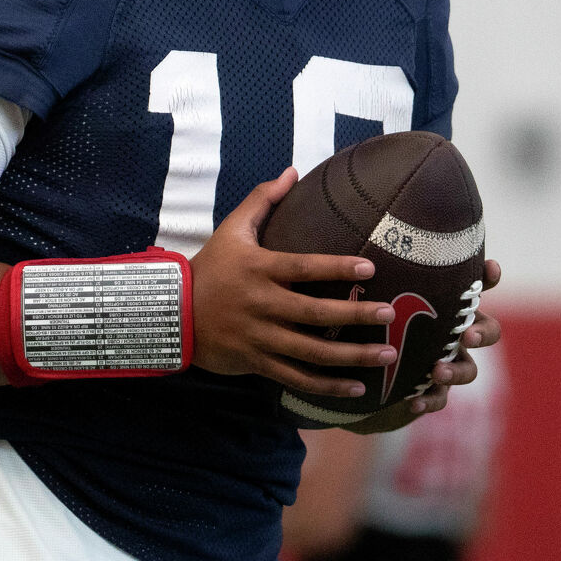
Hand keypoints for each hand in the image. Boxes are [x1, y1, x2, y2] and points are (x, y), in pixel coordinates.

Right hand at [190, 168, 399, 396]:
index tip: (369, 269)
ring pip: (311, 351)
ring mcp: (258, 336)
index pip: (302, 267)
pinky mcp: (255, 361)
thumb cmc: (208, 268)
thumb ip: (262, 201)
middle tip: (389, 315)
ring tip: (388, 354)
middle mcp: (260, 304)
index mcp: (258, 269)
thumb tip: (291, 171)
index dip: (336, 268)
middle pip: (314, 313)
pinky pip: (295, 378)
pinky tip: (356, 388)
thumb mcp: (231, 230)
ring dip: (352, 355)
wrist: (171, 311)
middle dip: (355, 316)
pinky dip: (326, 386)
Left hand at [343, 258, 503, 432]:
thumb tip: (361, 240)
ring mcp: (445, 362)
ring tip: (438, 371)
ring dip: (457, 371)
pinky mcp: (430, 389)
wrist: (356, 362)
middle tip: (467, 335)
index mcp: (444, 304)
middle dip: (482, 332)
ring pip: (468, 368)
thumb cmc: (366, 314)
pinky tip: (414, 401)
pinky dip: (430, 399)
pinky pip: (439, 397)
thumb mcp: (367, 289)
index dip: (488, 278)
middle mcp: (452, 333)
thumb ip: (373, 270)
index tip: (490, 267)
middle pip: (486, 331)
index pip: (474, 287)